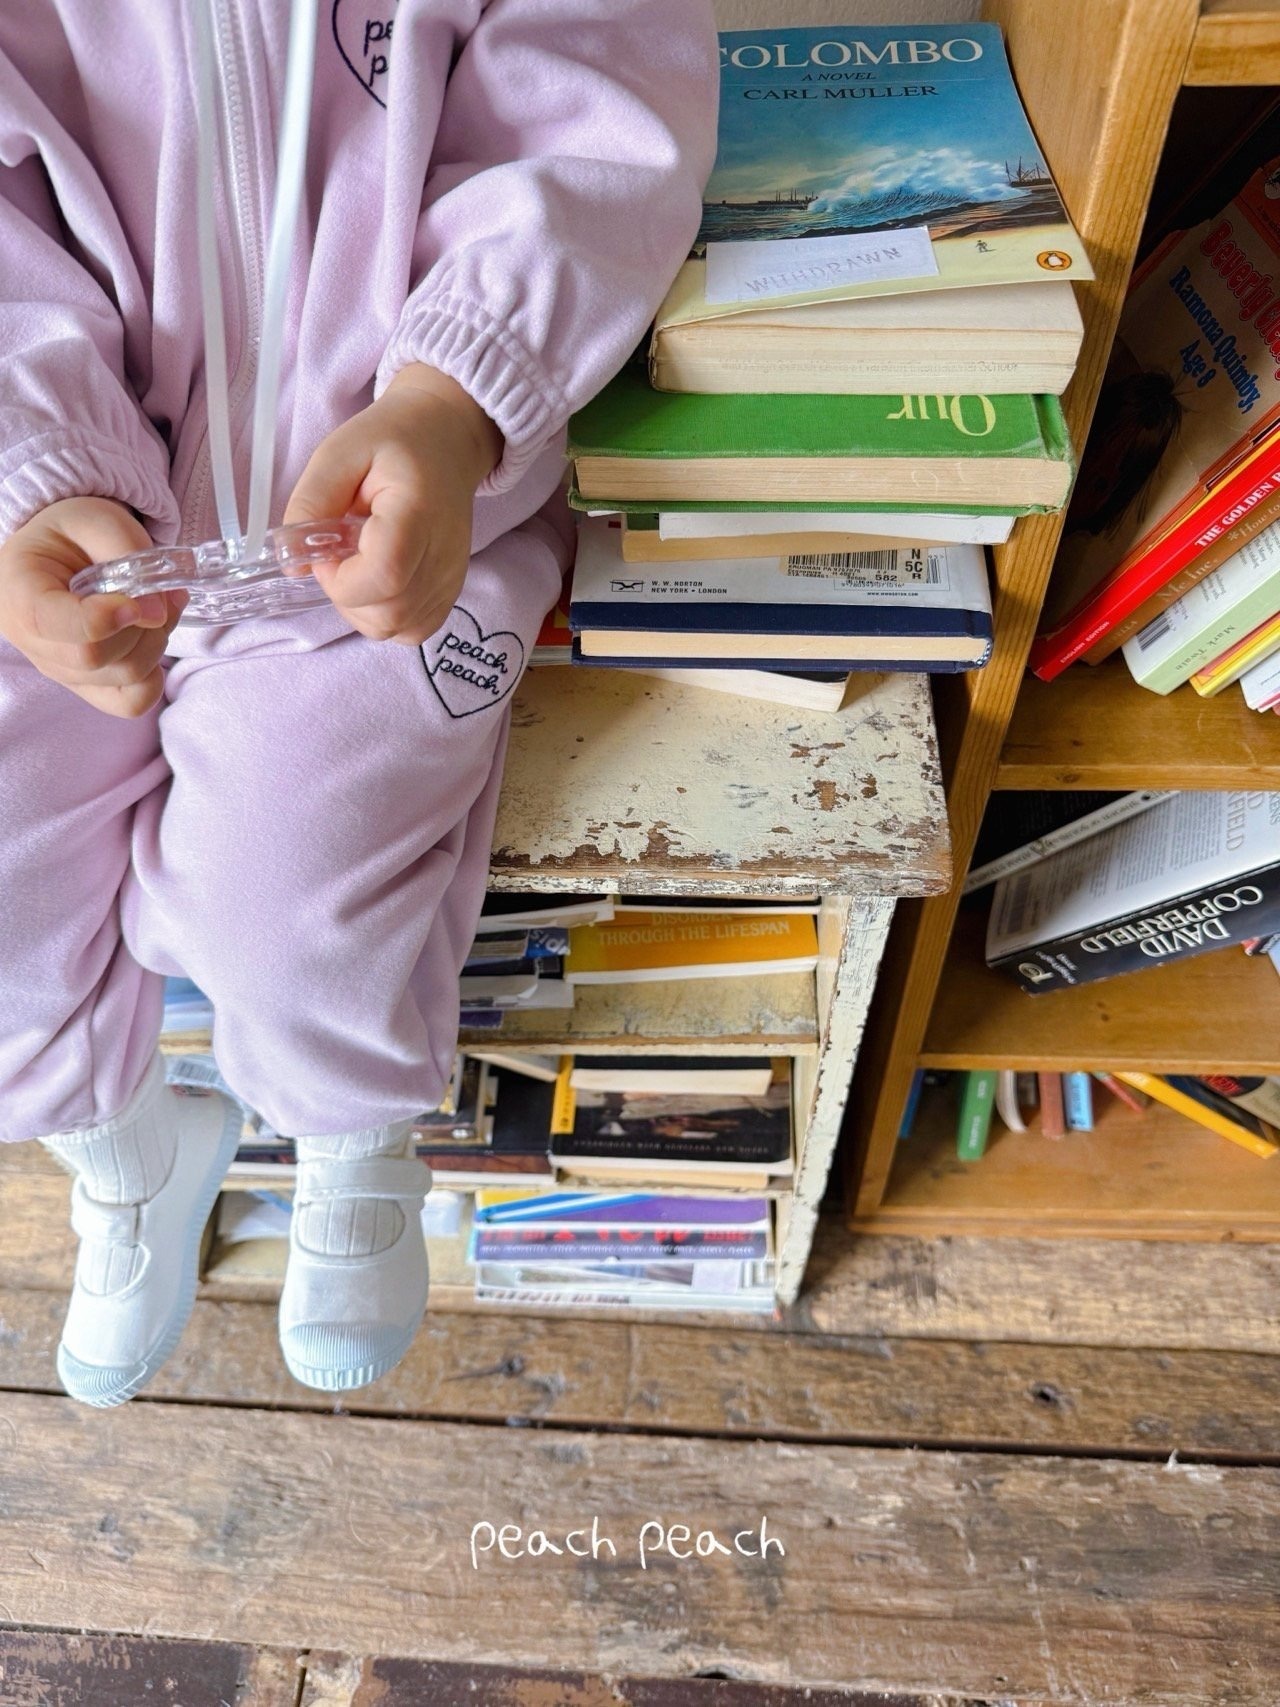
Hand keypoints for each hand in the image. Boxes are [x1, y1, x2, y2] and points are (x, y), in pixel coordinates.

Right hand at [0, 497, 184, 717]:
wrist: (66, 553)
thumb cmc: (73, 534)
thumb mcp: (96, 519)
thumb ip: (127, 552)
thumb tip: (157, 612)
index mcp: (19, 592)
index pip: (49, 623)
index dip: (99, 619)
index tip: (135, 603)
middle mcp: (32, 640)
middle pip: (92, 658)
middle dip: (140, 627)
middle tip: (161, 595)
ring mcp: (60, 668)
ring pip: (120, 678)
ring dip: (155, 643)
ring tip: (161, 607)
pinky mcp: (89, 686)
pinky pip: (130, 703)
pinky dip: (155, 676)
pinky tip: (153, 639)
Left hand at [283, 364, 502, 644]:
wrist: (445, 442)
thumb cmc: (392, 443)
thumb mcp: (338, 453)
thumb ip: (310, 502)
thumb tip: (293, 563)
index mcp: (417, 512)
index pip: (385, 575)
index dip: (341, 577)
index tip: (325, 549)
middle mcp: (444, 555)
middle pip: (388, 614)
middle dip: (345, 595)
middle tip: (338, 555)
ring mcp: (451, 580)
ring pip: (395, 627)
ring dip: (360, 607)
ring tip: (357, 564)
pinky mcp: (449, 594)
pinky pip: (410, 630)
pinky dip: (384, 616)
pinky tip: (375, 582)